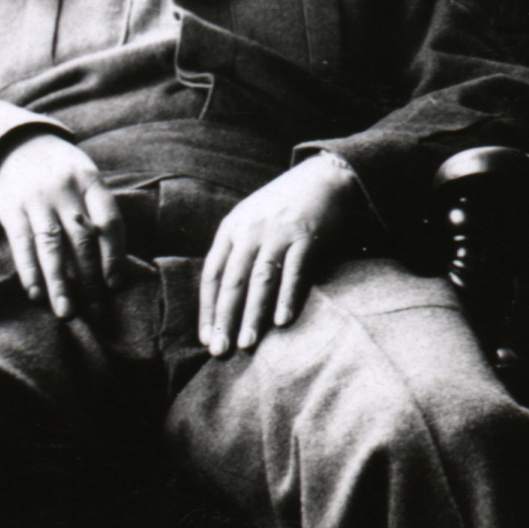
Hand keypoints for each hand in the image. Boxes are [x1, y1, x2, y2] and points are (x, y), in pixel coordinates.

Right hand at [0, 132, 125, 320]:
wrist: (11, 141)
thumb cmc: (56, 169)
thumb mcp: (81, 176)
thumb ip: (95, 210)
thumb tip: (110, 261)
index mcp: (89, 180)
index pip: (109, 220)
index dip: (114, 254)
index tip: (115, 284)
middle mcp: (64, 189)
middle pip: (82, 240)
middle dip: (91, 280)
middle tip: (97, 312)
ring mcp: (36, 198)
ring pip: (52, 246)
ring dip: (61, 283)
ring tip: (66, 312)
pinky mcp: (10, 207)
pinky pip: (22, 244)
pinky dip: (29, 271)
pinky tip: (36, 294)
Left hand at [199, 153, 364, 355]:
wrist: (322, 176)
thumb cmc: (283, 205)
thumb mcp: (250, 219)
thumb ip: (236, 250)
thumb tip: (222, 297)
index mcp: (232, 228)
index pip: (212, 273)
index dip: (208, 308)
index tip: (206, 337)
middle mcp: (251, 230)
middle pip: (233, 280)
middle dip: (226, 318)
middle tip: (221, 351)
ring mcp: (279, 232)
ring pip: (261, 279)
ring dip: (253, 314)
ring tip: (248, 343)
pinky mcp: (306, 236)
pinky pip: (294, 272)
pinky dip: (287, 297)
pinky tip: (281, 321)